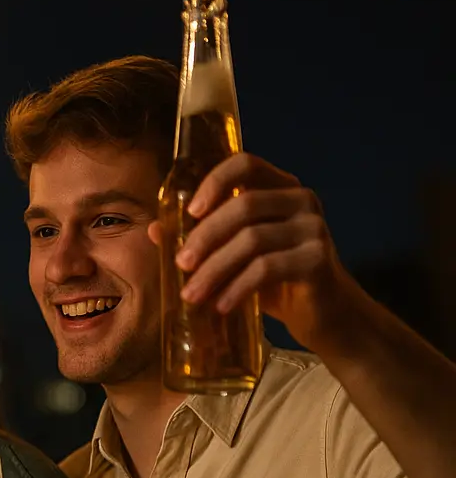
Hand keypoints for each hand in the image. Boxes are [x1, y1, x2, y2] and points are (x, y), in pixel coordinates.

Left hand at [150, 152, 360, 354]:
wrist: (324, 314)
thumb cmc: (275, 281)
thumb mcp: (234, 257)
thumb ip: (200, 238)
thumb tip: (152, 228)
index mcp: (279, 188)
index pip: (246, 163)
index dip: (215, 181)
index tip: (189, 211)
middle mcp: (301, 200)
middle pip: (244, 205)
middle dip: (204, 237)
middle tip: (180, 265)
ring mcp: (314, 227)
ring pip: (253, 240)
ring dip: (214, 269)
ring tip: (191, 295)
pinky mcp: (319, 258)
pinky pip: (267, 268)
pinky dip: (237, 288)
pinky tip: (220, 306)